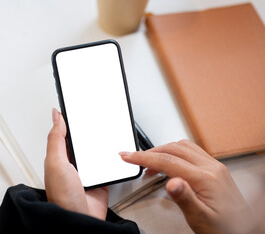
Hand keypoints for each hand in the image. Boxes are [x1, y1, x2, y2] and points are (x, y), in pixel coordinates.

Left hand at [44, 108, 107, 219]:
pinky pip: (106, 163)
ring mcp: (87, 170)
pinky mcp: (100, 177)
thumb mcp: (56, 163)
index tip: (76, 106)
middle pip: (81, 140)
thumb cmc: (63, 197)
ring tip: (106, 129)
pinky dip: (111, 157)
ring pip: (95, 150)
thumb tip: (55, 116)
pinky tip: (113, 150)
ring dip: (100, 143)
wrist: (82, 220)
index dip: (69, 120)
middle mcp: (72, 163)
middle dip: (88, 130)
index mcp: (59, 157)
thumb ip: (56, 139)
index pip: (63, 133)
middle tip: (94, 115)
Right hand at [120, 140, 256, 233]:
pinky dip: (173, 152)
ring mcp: (213, 166)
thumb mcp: (201, 218)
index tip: (128, 156)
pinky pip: (190, 151)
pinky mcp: (214, 168)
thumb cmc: (224, 228)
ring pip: (182, 146)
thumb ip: (185, 198)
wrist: (245, 229)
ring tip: (147, 162)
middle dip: (149, 151)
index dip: (144, 157)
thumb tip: (171, 182)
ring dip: (162, 150)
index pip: (167, 161)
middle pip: (173, 149)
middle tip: (132, 157)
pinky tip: (168, 162)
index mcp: (205, 178)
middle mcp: (211, 167)